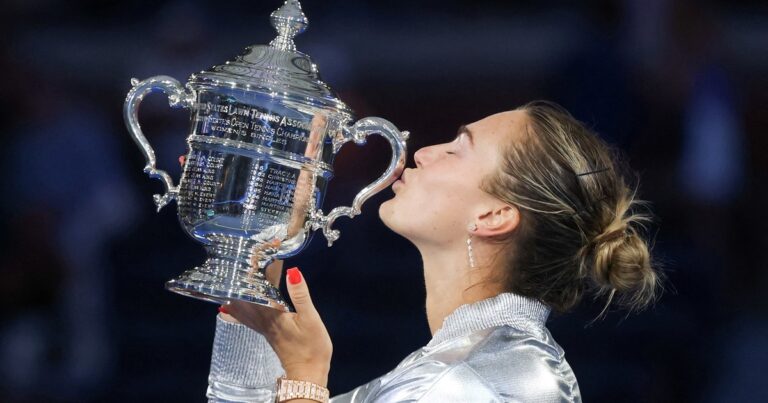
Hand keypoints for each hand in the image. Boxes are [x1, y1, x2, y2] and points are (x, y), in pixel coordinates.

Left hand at [223, 267, 332, 386]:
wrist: (308, 372)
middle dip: (243, 278)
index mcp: (271, 313)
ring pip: (242, 306)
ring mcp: (262, 327)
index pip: (258, 286)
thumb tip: (293, 271)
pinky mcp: (266, 332)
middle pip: (245, 295)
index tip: (256, 253)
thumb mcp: (310, 318)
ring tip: (229, 279)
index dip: (257, 269)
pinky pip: (246, 317)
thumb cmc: (311, 347)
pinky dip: (237, 309)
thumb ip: (300, 295)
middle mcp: (262, 319)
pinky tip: (227, 309)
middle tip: (240, 262)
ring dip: (237, 292)